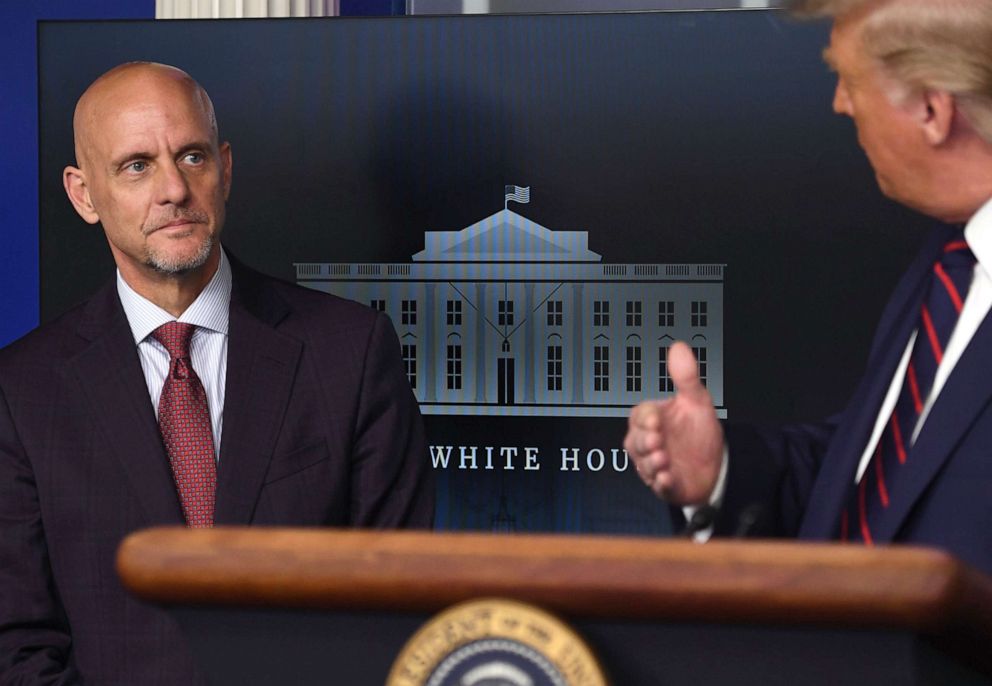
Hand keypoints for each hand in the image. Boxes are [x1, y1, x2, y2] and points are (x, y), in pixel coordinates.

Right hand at [624, 341, 723, 504]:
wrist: (716, 465)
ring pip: (643, 464)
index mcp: (652, 419)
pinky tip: (668, 477)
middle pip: (636, 441)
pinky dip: (661, 482)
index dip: (646, 418)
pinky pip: (657, 485)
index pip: (640, 416)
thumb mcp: (696, 401)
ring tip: (664, 460)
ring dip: (652, 462)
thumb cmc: (699, 432)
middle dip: (645, 442)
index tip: (656, 421)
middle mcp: (648, 441)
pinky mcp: (663, 484)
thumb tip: (679, 347)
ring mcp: (653, 464)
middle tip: (657, 441)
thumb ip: (685, 376)